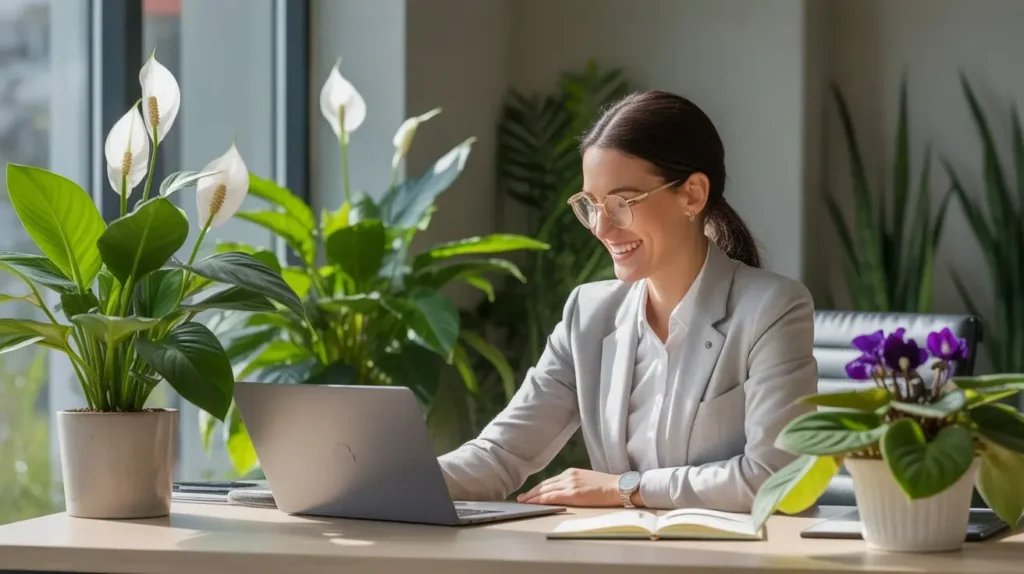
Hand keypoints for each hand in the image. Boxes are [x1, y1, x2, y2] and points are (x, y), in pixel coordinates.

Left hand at [516, 468, 635, 506]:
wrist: (619, 487)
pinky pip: (552, 496)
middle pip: (544, 485)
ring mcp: (570, 484)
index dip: (538, 488)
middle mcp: (568, 476)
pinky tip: (533, 503)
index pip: (549, 481)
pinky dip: (540, 500)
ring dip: (532, 497)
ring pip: (545, 490)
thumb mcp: (587, 481)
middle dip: (531, 492)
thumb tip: (566, 493)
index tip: (529, 493)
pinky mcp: (573, 493)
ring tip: (523, 502)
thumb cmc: (607, 487)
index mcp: (571, 472)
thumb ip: (575, 484)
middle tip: (521, 498)